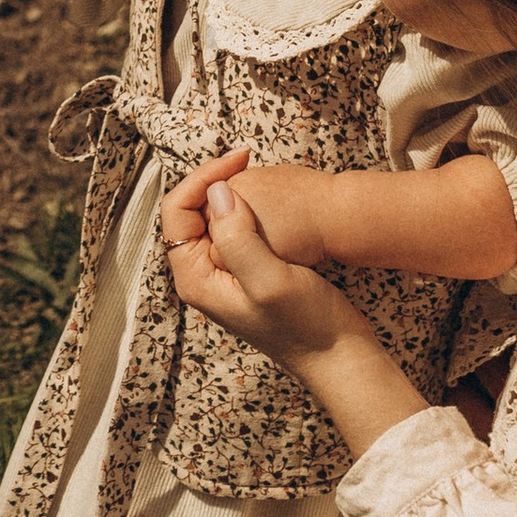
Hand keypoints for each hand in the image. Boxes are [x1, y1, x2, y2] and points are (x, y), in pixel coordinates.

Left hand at [160, 156, 359, 367]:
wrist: (340, 357)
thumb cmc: (307, 325)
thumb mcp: (271, 280)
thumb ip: (238, 238)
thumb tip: (216, 192)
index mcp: (195, 277)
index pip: (177, 211)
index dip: (204, 178)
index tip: (241, 159)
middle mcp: (202, 275)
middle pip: (190, 212)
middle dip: (215, 181)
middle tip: (248, 160)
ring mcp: (224, 274)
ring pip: (213, 219)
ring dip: (232, 193)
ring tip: (257, 172)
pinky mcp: (246, 272)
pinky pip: (235, 229)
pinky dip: (247, 208)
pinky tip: (269, 201)